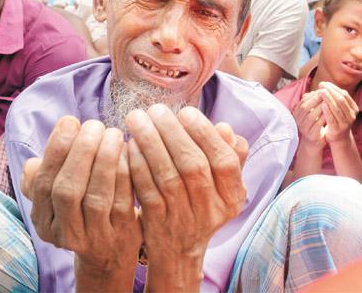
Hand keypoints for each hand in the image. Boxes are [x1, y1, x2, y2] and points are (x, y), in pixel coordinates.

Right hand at [21, 117, 141, 273]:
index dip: (56, 150)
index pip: (44, 183)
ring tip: (113, 133)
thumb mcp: (55, 198)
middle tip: (94, 125)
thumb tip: (47, 147)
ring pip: (96, 197)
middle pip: (67, 191)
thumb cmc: (80, 210)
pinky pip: (123, 203)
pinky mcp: (122, 236)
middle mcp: (64, 233)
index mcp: (43, 219)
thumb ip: (47, 172)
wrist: (107, 256)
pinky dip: (124, 175)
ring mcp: (94, 238)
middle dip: (80, 152)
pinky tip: (128, 153)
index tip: (71, 122)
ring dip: (104, 160)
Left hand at [126, 105, 247, 265]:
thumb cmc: (199, 202)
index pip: (225, 162)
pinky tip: (129, 146)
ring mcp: (184, 220)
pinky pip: (147, 192)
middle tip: (155, 109)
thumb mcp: (222, 183)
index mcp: (232, 196)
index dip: (205, 135)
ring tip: (137, 119)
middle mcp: (211, 210)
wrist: (178, 251)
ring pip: (167, 177)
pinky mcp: (157, 225)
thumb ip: (228, 154)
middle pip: (193, 167)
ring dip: (150, 144)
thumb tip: (223, 127)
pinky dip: (137, 166)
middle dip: (172, 133)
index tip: (186, 112)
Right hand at [292, 90, 325, 151]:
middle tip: (326, 94)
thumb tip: (318, 90)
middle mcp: (297, 120)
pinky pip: (317, 125)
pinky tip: (330, 114)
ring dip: (320, 108)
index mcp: (296, 113)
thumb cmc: (313, 123)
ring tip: (329, 103)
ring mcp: (303, 128)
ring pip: (311, 116)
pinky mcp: (310, 135)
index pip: (303, 101)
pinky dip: (323, 118)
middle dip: (316, 100)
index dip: (312, 95)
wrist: (313, 142)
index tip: (323, 90)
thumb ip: (312, 102)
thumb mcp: (310, 112)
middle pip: (305, 107)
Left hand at [318, 82, 357, 143]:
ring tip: (320, 92)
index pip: (344, 94)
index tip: (324, 83)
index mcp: (353, 108)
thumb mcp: (339, 109)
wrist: (339, 139)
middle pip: (341, 99)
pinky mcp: (338, 129)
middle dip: (330, 91)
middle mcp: (351, 115)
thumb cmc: (337, 120)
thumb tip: (324, 85)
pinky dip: (327, 111)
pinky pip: (332, 118)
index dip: (334, 88)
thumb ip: (335, 99)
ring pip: (337, 108)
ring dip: (328, 98)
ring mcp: (346, 123)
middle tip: (321, 85)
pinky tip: (322, 104)